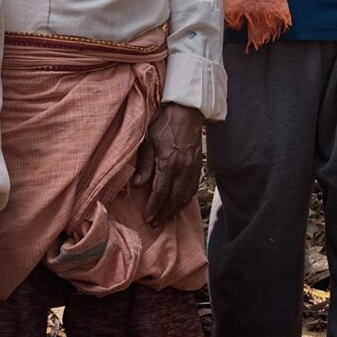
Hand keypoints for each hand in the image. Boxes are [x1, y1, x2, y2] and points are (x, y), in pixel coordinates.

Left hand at [132, 103, 204, 222]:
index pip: (161, 192)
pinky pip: (193, 189)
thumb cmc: (164, 123)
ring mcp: (193, 169)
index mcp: (169, 163)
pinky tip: (178, 204)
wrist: (187, 112)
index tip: (148, 218)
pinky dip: (185, 200)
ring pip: (185, 196)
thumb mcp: (148, 141)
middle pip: (174, 199)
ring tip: (165, 218)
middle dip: (164, 213)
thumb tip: (138, 185)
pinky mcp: (199, 166)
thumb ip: (144, 164)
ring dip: (175, 210)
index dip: (154, 208)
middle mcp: (183, 169)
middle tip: (155, 223)